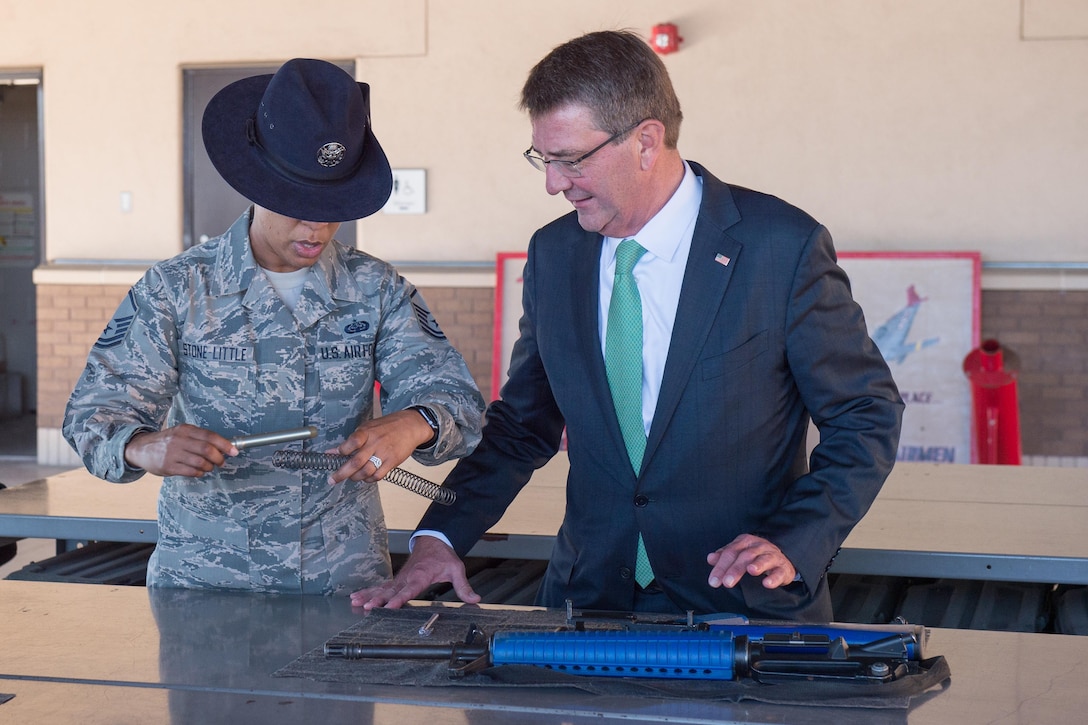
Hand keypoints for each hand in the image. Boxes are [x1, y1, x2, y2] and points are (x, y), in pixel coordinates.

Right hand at [124, 424, 235, 476]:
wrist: (141, 448)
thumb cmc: (167, 441)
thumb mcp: (182, 433)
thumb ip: (200, 438)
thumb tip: (224, 446)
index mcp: (185, 429)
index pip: (210, 436)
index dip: (225, 444)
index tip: (234, 451)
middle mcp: (179, 440)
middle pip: (207, 450)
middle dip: (219, 458)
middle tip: (221, 462)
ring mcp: (173, 453)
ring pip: (200, 462)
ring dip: (210, 467)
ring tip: (209, 467)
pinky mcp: (168, 466)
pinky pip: (191, 472)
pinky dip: (200, 473)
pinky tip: (199, 471)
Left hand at [328, 409, 435, 484]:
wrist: (410, 426)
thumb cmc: (387, 427)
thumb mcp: (368, 427)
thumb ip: (352, 440)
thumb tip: (334, 451)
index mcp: (367, 432)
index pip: (352, 442)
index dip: (341, 451)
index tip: (332, 455)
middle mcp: (375, 443)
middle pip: (356, 461)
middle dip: (342, 473)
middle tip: (333, 479)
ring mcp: (384, 453)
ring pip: (366, 471)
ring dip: (355, 477)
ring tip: (351, 477)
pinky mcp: (392, 462)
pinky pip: (378, 475)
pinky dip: (369, 479)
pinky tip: (366, 477)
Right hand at [349, 535, 479, 609]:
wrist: (434, 541)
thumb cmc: (443, 556)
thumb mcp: (456, 569)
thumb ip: (464, 586)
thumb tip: (475, 599)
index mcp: (420, 576)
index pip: (409, 589)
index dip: (399, 598)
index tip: (390, 606)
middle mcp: (407, 577)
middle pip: (391, 590)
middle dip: (378, 600)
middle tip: (367, 607)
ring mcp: (400, 578)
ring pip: (382, 588)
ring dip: (368, 595)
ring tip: (355, 602)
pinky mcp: (396, 579)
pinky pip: (381, 586)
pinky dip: (368, 591)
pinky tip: (356, 598)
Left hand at [706, 533, 796, 589]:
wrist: (780, 558)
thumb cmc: (755, 556)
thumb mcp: (738, 553)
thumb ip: (724, 556)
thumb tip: (710, 558)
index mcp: (745, 542)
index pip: (730, 553)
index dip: (720, 567)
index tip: (713, 581)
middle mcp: (759, 546)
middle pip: (745, 556)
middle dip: (734, 569)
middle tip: (726, 583)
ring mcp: (772, 556)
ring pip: (764, 559)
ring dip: (758, 565)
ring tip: (750, 571)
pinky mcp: (783, 567)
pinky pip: (779, 571)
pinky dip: (773, 578)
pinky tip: (767, 583)